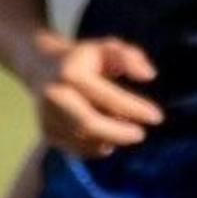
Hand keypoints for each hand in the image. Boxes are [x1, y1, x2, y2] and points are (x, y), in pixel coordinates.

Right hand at [34, 36, 164, 156]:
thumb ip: (130, 57)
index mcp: (70, 73)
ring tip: (122, 128)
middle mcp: (55, 96)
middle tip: (141, 134)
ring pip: (84, 141)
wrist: (40, 65)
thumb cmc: (84, 57)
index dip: (135, 108)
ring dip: (110, 140)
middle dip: (119, 133)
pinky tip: (107, 138)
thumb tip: (149, 76)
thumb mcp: (107, 48)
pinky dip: (97, 148)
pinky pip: (77, 149)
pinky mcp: (46, 132)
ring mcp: (47, 116)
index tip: (157, 117)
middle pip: (88, 125)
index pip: (107, 97)